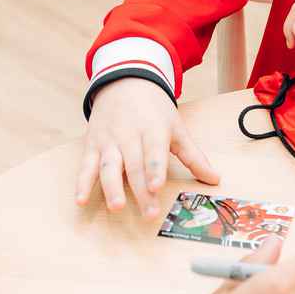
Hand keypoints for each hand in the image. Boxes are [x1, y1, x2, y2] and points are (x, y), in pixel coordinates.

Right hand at [76, 77, 219, 216]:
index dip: (155, 169)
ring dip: (111, 187)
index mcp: (153, 129)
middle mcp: (129, 135)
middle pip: (135, 165)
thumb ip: (194, 156)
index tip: (157, 186)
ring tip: (116, 206)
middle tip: (148, 213)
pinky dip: (81, 182)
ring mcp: (109, 141)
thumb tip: (215, 179)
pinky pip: (86, 165)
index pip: (154, 152)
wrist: (124, 80)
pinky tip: (80, 199)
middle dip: (141, 190)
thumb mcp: (176, 127)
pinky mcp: (92, 145)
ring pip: (109, 166)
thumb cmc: (154, 109)